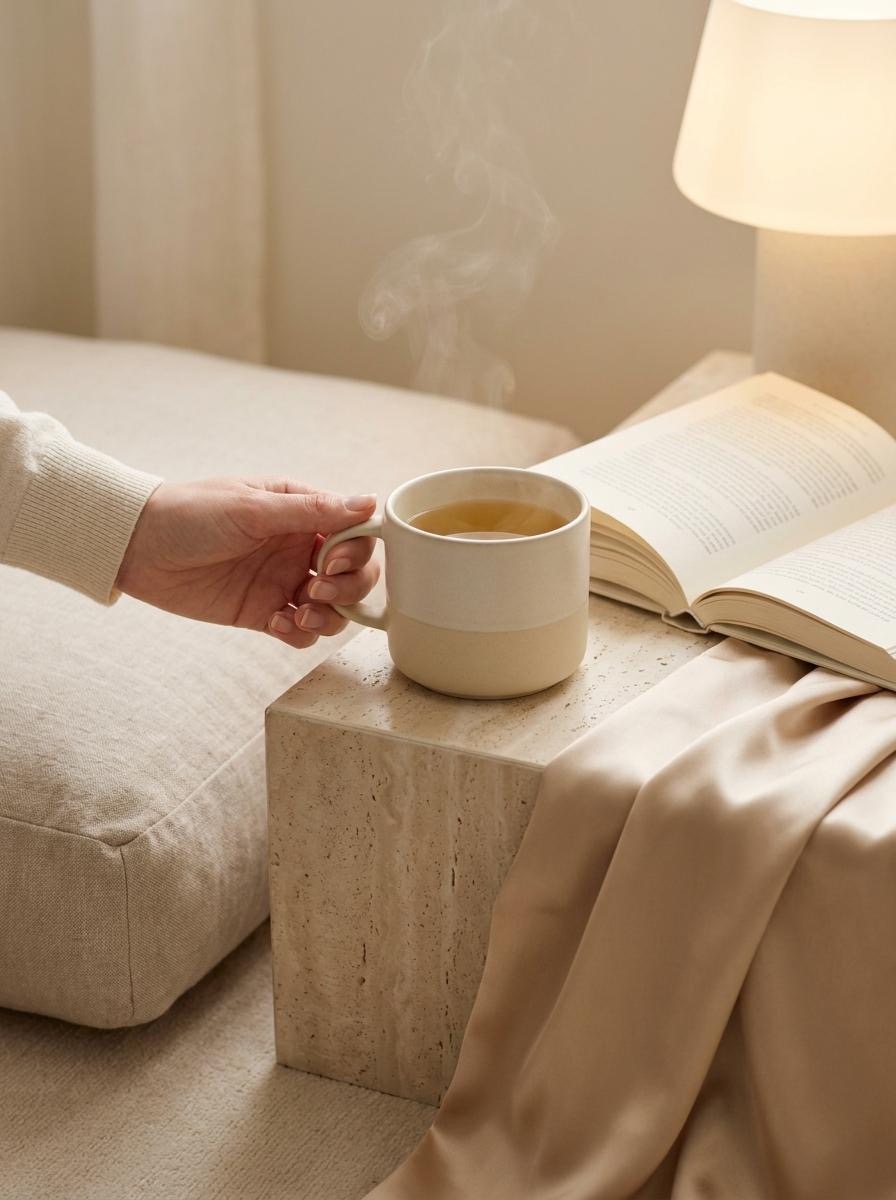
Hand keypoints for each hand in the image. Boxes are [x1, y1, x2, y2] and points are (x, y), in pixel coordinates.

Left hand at [116, 478, 377, 648]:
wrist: (138, 547)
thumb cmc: (191, 513)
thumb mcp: (253, 508)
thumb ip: (313, 511)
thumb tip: (370, 501)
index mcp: (302, 513)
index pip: (356, 534)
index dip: (356, 553)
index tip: (330, 561)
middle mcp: (299, 548)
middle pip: (355, 575)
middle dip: (348, 588)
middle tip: (316, 589)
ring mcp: (283, 582)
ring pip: (334, 609)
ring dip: (328, 617)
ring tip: (299, 614)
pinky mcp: (263, 612)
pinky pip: (300, 631)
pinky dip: (299, 633)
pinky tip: (276, 623)